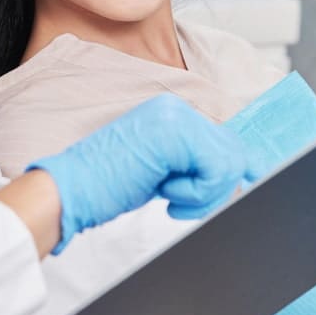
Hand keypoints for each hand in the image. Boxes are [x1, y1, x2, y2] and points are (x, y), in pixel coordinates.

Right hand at [30, 93, 254, 252]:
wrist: (69, 190)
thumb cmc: (106, 187)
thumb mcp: (158, 170)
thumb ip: (191, 164)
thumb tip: (240, 172)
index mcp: (171, 113)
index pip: (224, 140)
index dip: (236, 169)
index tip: (246, 185)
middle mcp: (175, 108)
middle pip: (233, 150)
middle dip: (219, 188)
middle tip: (185, 206)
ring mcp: (175, 117)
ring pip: (229, 161)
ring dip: (206, 194)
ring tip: (173, 200)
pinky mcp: (173, 134)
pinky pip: (215, 169)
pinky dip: (197, 193)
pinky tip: (168, 194)